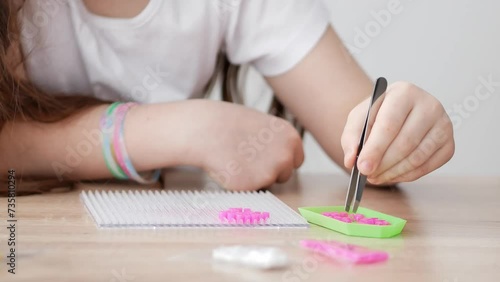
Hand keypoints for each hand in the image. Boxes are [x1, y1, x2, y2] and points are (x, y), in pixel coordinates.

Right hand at [187, 100, 303, 189]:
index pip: (296, 160)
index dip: (281, 160)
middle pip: (285, 174)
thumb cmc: (232, 124)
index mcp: (291, 138)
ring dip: (256, 177)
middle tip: (249, 158)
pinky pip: (252, 189)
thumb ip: (278, 142)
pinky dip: (242, 182)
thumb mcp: (265, 126)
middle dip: (270, 170)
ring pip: (268, 183)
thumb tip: (283, 156)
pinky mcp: (255, 185)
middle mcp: (286, 155)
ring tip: (239, 160)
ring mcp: (271, 171)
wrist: (208, 129)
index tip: (267, 157)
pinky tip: (232, 167)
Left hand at [341, 82, 454, 184]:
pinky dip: (406, 176)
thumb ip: (351, 138)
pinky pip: (427, 167)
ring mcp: (443, 125)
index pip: (390, 124)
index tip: (362, 167)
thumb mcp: (358, 119)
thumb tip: (351, 161)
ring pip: (417, 157)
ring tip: (375, 176)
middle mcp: (429, 105)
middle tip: (366, 175)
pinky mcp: (449, 144)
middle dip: (383, 164)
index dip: (375, 148)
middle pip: (405, 142)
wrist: (398, 114)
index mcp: (404, 92)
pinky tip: (391, 175)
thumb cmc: (377, 115)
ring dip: (393, 172)